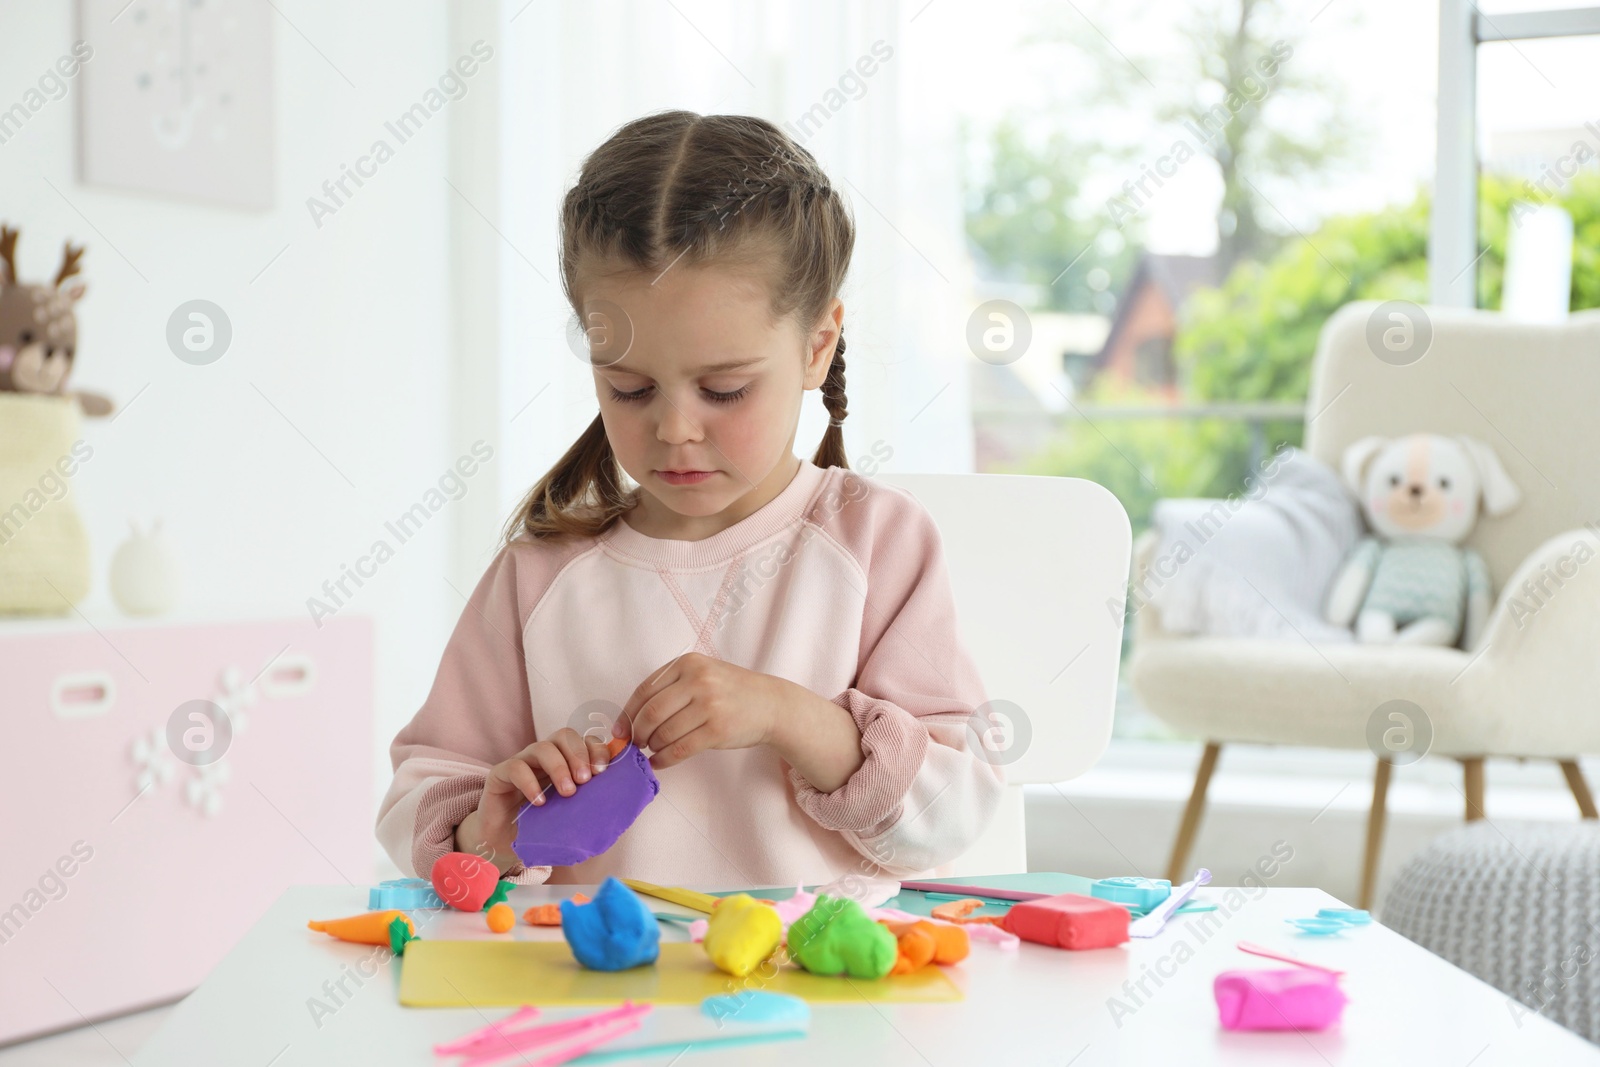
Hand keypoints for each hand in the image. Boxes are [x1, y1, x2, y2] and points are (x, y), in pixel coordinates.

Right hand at [455, 728, 611, 869]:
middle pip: (565, 736)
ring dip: (559, 767)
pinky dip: (530, 782)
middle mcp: (545, 757)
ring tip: (568, 792)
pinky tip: (539, 802)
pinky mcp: (500, 774)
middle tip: (586, 780)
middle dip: (579, 754)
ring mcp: (522, 762)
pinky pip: (516, 767)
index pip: (585, 741)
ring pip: (542, 747)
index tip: (603, 772)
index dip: (597, 750)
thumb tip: (618, 812)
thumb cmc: (541, 827)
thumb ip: (590, 808)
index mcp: (565, 761)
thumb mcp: (569, 816)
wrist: (503, 842)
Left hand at [616, 652, 788, 769]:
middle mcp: (698, 680)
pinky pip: (680, 749)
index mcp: (688, 663)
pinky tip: (660, 762)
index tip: (619, 730)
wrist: (771, 704)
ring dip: (652, 747)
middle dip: (637, 732)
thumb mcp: (703, 674)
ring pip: (664, 733)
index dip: (627, 713)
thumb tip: (632, 717)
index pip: (645, 690)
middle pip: (651, 712)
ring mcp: (709, 705)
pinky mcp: (717, 730)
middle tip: (635, 744)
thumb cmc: (732, 691)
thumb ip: (671, 687)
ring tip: (652, 751)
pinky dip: (664, 759)